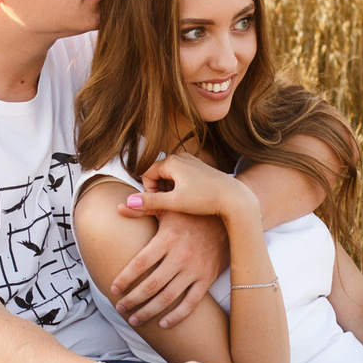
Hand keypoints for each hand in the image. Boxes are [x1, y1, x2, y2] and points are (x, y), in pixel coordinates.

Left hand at [110, 162, 237, 328]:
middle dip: (132, 300)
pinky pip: (191, 303)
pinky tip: (163, 324)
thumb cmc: (193, 212)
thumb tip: (120, 207)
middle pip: (151, 285)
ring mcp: (195, 270)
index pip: (140, 263)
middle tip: (120, 308)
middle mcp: (180, 256)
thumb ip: (143, 208)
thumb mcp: (169, 207)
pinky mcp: (207, 279)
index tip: (113, 289)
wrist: (228, 217)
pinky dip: (177, 316)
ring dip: (148, 312)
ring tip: (134, 319)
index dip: (125, 278)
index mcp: (168, 238)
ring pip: (168, 298)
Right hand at [126, 149, 260, 224]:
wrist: (235, 198)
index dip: (149, 192)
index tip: (161, 205)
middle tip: (171, 206)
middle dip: (159, 190)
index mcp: (172, 161)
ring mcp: (192, 161)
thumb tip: (127, 203)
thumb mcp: (175, 203)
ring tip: (182, 204)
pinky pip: (181, 176)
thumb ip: (151, 202)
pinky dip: (181, 188)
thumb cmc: (206, 199)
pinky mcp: (200, 168)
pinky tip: (192, 200)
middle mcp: (181, 156)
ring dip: (170, 190)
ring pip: (170, 176)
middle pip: (158, 174)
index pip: (146, 175)